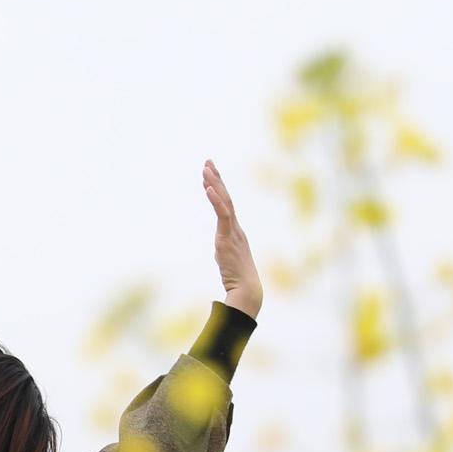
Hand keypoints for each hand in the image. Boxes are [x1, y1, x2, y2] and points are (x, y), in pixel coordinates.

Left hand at [203, 160, 260, 318]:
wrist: (247, 289)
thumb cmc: (238, 279)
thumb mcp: (228, 260)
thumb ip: (225, 251)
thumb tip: (222, 252)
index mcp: (236, 231)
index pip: (225, 205)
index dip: (218, 189)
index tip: (209, 175)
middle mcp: (236, 227)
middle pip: (225, 197)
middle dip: (216, 179)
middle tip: (208, 162)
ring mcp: (233, 231)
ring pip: (224, 202)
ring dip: (214, 184)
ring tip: (206, 168)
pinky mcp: (228, 238)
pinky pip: (222, 214)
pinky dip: (215, 200)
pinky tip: (208, 188)